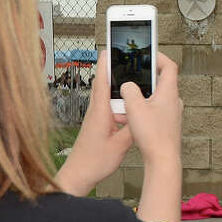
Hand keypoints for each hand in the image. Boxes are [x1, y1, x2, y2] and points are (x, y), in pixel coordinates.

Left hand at [55, 50, 134, 195]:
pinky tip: (127, 109)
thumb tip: (143, 115)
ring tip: (132, 83)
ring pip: (107, 97)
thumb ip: (133, 129)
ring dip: (117, 88)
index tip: (110, 47)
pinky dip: (117, 103)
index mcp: (100, 111)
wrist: (78, 174)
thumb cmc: (94, 161)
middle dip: (113, 69)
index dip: (106, 63)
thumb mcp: (120, 145)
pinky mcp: (97, 126)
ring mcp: (96, 118)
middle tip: (126, 59)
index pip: (102, 80)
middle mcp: (96, 111)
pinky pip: (109, 109)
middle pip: (104, 84)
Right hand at [122, 51, 183, 221]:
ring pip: (155, 98)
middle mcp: (174, 102)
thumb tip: (128, 86)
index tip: (147, 53)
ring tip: (125, 102)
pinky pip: (154, 112)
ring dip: (140, 97)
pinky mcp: (167, 126)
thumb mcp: (134, 106)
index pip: (169, 66)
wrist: (163, 160)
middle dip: (144, 79)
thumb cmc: (152, 135)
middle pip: (161, 82)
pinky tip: (129, 119)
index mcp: (169, 92)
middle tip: (132, 76)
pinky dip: (142, 110)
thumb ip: (128, 90)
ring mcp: (172, 114)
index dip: (158, 56)